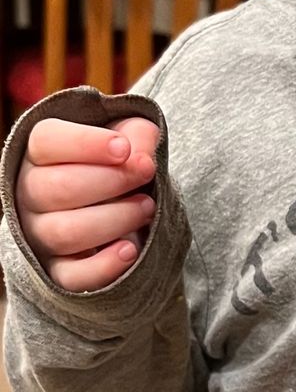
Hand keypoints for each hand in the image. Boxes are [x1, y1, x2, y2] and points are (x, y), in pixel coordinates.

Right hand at [16, 117, 159, 290]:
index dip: (86, 144)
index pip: (46, 141)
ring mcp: (38, 234)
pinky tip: (130, 250)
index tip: (125, 149)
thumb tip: (141, 159)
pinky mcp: (55, 270)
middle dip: (112, 180)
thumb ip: (138, 136)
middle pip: (57, 188)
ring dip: (116, 219)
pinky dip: (102, 267)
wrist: (126, 196)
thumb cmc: (122, 159)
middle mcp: (30, 192)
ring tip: (147, 207)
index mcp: (42, 150)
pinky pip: (70, 278)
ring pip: (64, 233)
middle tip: (146, 174)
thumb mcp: (134, 135)